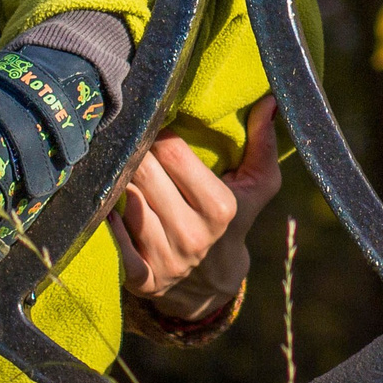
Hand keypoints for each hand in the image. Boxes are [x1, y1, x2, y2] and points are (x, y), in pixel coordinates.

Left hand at [113, 97, 284, 321]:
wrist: (213, 282)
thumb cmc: (235, 218)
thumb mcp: (257, 184)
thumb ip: (263, 142)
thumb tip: (271, 100)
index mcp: (220, 207)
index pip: (172, 151)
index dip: (158, 133)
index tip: (155, 128)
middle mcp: (192, 236)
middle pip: (143, 172)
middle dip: (135, 153)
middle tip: (133, 145)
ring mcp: (166, 260)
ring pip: (125, 200)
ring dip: (119, 182)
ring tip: (123, 171)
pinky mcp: (143, 281)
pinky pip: (116, 241)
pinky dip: (111, 221)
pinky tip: (114, 207)